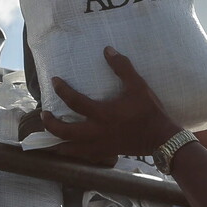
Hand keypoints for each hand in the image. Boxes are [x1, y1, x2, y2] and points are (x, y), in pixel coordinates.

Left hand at [41, 47, 180, 157]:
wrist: (161, 138)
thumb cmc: (149, 111)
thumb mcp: (138, 86)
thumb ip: (122, 67)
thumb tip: (108, 50)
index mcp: (102, 114)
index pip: (74, 101)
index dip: (62, 90)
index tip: (55, 81)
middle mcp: (96, 132)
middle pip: (64, 132)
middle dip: (50, 124)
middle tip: (44, 115)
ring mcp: (99, 146)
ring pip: (70, 149)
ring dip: (58, 142)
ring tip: (50, 135)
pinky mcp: (105, 153)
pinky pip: (83, 156)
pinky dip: (73, 152)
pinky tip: (70, 148)